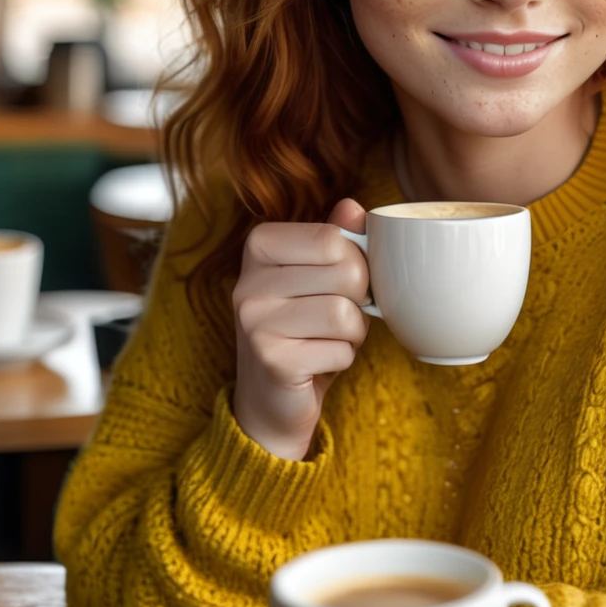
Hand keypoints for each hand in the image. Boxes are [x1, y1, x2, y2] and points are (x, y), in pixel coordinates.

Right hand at [231, 198, 368, 459]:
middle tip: (337, 314)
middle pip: (346, 271)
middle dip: (358, 297)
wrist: (272, 399)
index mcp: (258, 245)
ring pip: (345, 312)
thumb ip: (335, 236)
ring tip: (330, 336)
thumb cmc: (302, 325)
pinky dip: (343, 357)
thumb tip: (354, 207)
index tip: (340, 279)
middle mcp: (248, 281)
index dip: (354, 259)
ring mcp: (254, 322)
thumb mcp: (318, 273)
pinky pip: (341, 349)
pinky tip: (319, 360)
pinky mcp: (271, 360)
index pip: (332, 237)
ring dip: (353, 331)